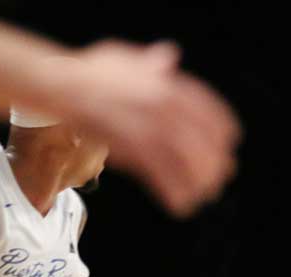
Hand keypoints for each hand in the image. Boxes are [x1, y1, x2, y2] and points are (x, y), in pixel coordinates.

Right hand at [49, 41, 239, 217]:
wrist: (60, 86)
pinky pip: (162, 178)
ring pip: (188, 163)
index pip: (209, 109)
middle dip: (216, 162)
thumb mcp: (124, 59)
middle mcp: (165, 108)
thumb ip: (150, 64)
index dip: (223, 129)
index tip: (230, 142)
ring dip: (199, 183)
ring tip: (204, 195)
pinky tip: (182, 206)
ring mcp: (150, 128)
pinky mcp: (133, 150)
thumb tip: (169, 55)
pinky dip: (175, 194)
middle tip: (221, 176)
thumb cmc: (89, 72)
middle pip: (204, 142)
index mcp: (168, 86)